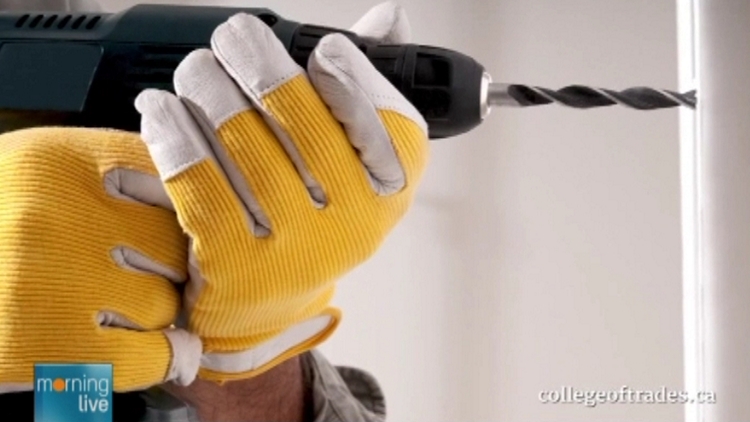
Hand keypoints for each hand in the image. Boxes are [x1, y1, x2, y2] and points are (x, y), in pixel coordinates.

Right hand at [0, 128, 200, 391]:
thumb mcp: (40, 176)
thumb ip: (116, 179)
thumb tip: (199, 212)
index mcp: (61, 160)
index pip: (178, 180)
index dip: (194, 214)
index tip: (199, 233)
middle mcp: (60, 213)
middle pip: (180, 243)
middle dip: (178, 266)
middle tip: (159, 275)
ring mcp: (54, 281)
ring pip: (167, 300)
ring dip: (160, 312)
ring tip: (124, 309)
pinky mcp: (46, 347)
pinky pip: (151, 354)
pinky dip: (161, 357)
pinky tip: (149, 351)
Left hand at [136, 2, 428, 381]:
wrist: (266, 302)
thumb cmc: (312, 220)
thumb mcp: (354, 164)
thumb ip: (369, 90)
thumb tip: (391, 20)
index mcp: (390, 194)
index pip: (385, 119)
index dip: (350, 75)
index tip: (321, 51)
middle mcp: (352, 225)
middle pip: (298, 116)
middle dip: (257, 60)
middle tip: (234, 38)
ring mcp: (294, 248)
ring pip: (239, 136)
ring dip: (206, 86)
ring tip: (196, 71)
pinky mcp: (234, 264)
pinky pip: (196, 176)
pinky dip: (172, 131)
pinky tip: (163, 109)